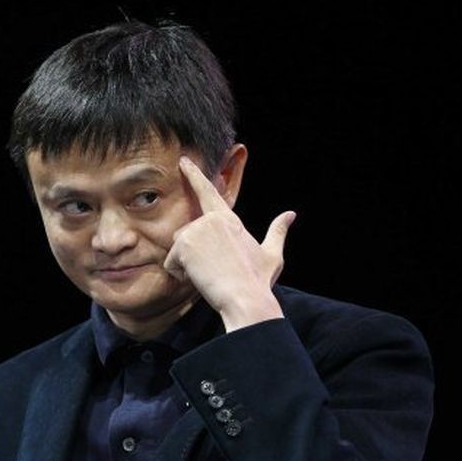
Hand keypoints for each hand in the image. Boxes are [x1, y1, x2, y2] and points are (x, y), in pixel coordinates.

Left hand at [163, 155, 296, 330]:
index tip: (183, 160)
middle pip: (186, 235)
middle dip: (193, 255)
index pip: (208, 192)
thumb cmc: (258, 281)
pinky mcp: (184, 244)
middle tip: (215, 270)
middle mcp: (211, 219)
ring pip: (178, 249)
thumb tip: (291, 214)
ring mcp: (196, 230)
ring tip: (210, 275)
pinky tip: (199, 279)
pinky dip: (180, 275)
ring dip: (188, 266)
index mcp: (229, 219)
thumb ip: (277, 231)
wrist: (246, 299)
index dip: (194, 175)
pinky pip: (170, 263)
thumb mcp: (272, 255)